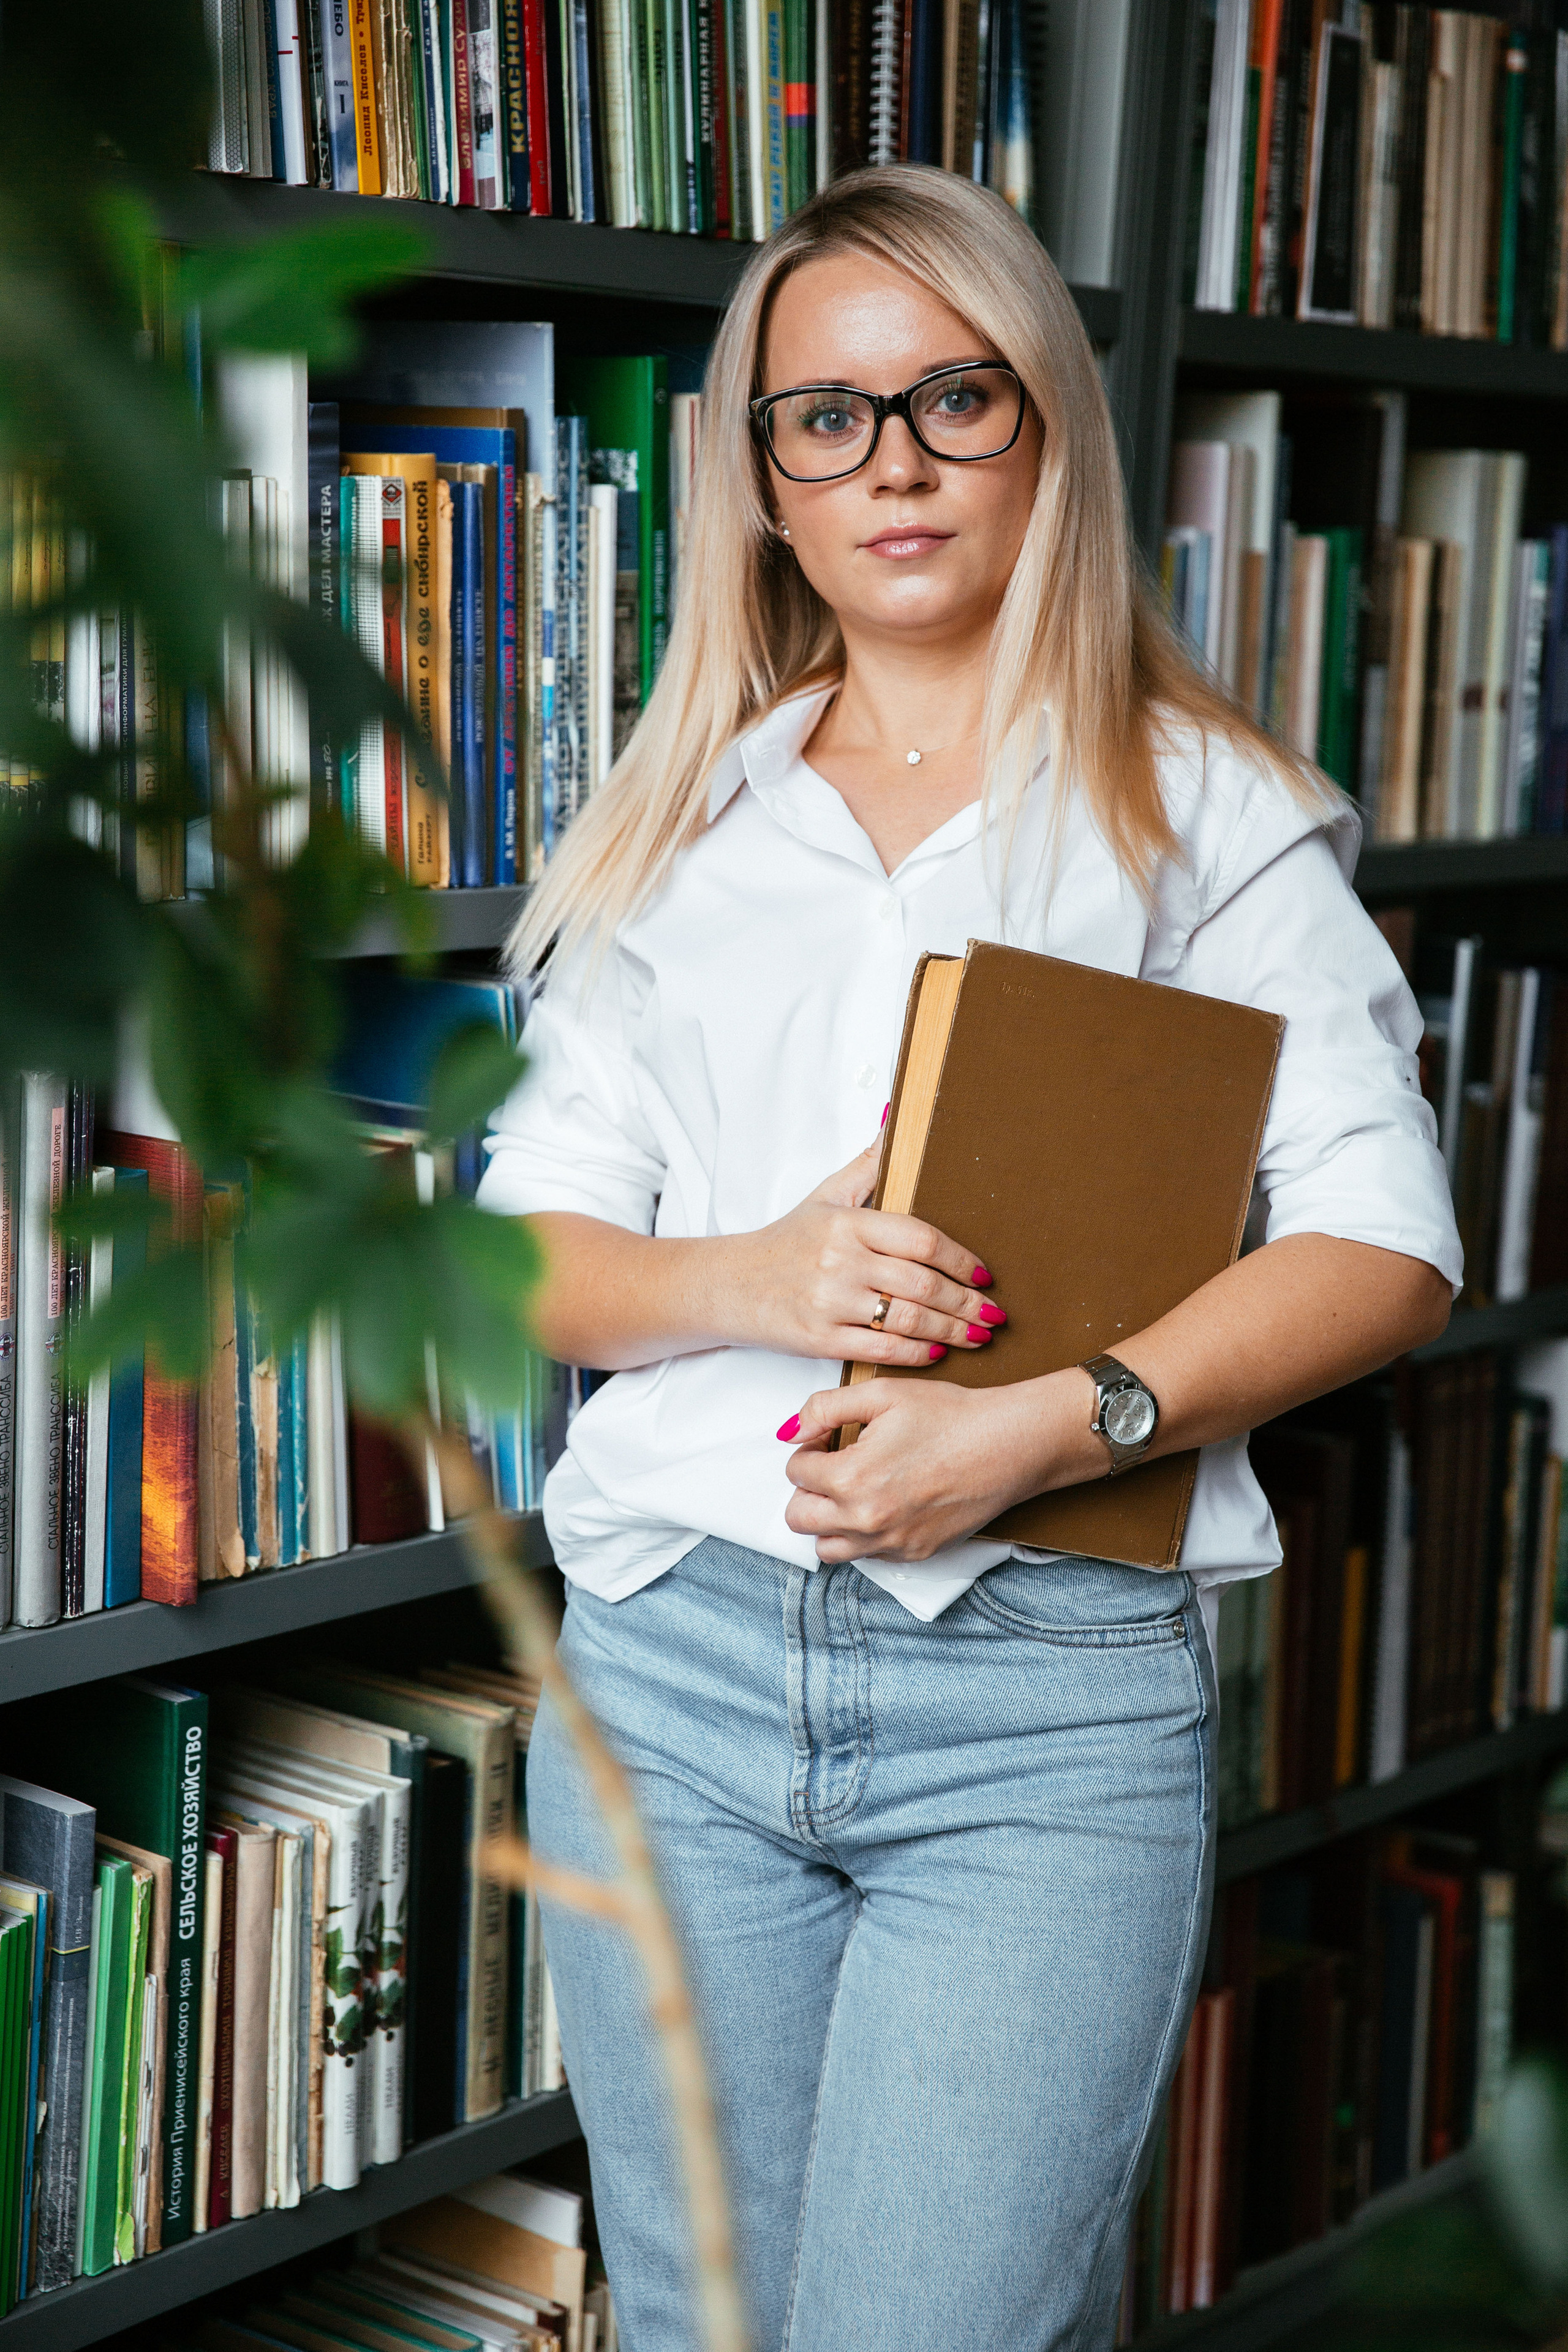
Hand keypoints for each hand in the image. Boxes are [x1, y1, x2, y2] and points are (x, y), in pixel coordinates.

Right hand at [730, 1140, 1004, 1365]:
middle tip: (995, 1315)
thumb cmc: (787, 1241)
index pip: (920, 1239)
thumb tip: (898, 1116)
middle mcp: (840, 1262)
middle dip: (967, 1303)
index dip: (960, 1258)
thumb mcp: (827, 1196)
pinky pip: (880, 1350)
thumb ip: (870, 1163)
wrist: (730, 1285)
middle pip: (922, 1283)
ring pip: (907, 1320)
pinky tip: (936, 1352)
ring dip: (951, 1332)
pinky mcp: (819, 1340)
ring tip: (978, 1337)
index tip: (984, 1274)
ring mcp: (830, 1303)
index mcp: (848, 1223)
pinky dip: (914, 1354)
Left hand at [781, 1374, 1078, 1562]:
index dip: (809, 1447)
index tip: (828, 1438)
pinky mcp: (914, 1553)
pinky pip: (868, 1555)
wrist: (1007, 1444)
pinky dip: (864, 1535)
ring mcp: (891, 1542)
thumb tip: (791, 1430)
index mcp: (852, 1477)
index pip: (796, 1471)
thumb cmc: (951, 1416)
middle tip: (833, 1466)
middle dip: (808, 1488)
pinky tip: (884, 1503)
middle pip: (799, 1517)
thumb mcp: (882, 1394)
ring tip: (851, 1491)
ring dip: (829, 1519)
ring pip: (827, 1548)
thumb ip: (825, 1408)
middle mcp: (866, 1519)